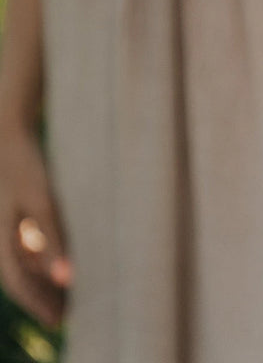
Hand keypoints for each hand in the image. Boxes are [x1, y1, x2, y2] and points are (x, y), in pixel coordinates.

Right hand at [0, 124, 72, 329]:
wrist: (10, 131)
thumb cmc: (26, 165)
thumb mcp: (43, 201)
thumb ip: (53, 238)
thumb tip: (66, 277)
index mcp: (2, 237)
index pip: (17, 282)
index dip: (38, 303)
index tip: (59, 320)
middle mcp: (0, 234)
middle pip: (19, 276)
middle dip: (41, 297)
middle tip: (67, 316)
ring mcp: (6, 223)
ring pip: (22, 261)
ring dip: (42, 279)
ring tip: (68, 294)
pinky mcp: (16, 211)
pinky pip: (26, 244)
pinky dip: (42, 258)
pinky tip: (62, 262)